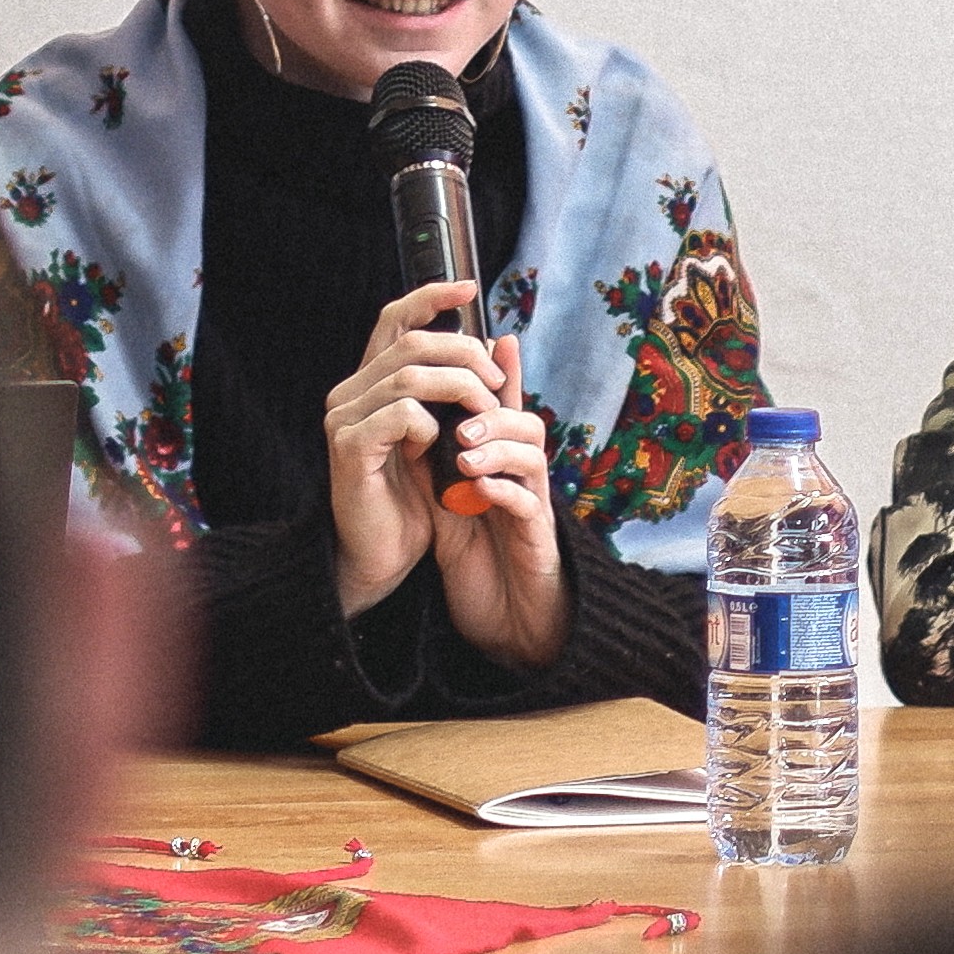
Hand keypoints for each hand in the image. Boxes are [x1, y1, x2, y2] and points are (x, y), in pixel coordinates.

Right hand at [323, 278, 506, 619]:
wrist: (379, 557)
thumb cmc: (410, 501)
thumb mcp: (442, 438)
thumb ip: (459, 394)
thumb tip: (495, 344)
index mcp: (370, 383)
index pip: (394, 320)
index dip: (430, 296)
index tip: (468, 287)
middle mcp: (350, 392)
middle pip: (412, 343)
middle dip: (464, 355)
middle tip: (494, 386)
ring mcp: (344, 418)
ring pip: (410, 376)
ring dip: (459, 392)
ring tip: (483, 419)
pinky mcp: (350, 448)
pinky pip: (401, 415)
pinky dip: (432, 426)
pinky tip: (442, 449)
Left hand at [427, 371, 569, 671]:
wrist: (503, 616)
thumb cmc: (477, 553)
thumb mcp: (449, 495)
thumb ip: (438, 455)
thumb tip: (418, 410)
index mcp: (500, 463)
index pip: (505, 409)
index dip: (505, 373)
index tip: (493, 337)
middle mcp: (522, 479)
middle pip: (528, 424)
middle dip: (495, 412)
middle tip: (461, 418)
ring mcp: (532, 507)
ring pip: (533, 458)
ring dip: (498, 447)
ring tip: (464, 452)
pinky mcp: (534, 542)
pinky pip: (528, 506)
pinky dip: (503, 492)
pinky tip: (478, 489)